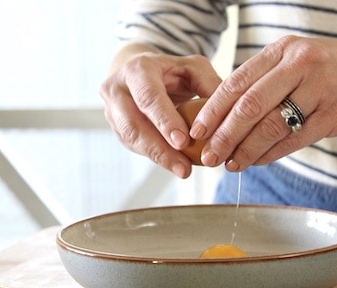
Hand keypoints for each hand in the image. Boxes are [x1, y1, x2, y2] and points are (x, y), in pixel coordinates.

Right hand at [100, 45, 222, 177]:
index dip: (164, 120)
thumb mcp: (193, 68)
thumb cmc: (171, 72)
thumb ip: (209, 84)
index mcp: (137, 69)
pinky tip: (173, 164)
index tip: (183, 141)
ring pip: (131, 139)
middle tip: (184, 167)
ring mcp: (112, 110)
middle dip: (159, 148)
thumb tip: (225, 112)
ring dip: (158, 158)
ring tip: (183, 170)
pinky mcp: (116, 128)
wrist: (141, 75)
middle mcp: (117, 89)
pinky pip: (134, 146)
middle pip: (134, 124)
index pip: (148, 97)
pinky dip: (155, 157)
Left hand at [190, 35, 336, 171]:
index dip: (212, 110)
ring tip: (229, 164)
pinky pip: (294, 140)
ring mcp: (319, 88)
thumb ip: (269, 82)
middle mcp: (299, 64)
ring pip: (269, 125)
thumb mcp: (302, 61)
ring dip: (244, 150)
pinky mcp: (336, 114)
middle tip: (207, 155)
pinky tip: (256, 162)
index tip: (195, 131)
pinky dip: (271, 154)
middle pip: (248, 105)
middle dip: (222, 134)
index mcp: (284, 50)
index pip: (236, 82)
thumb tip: (228, 115)